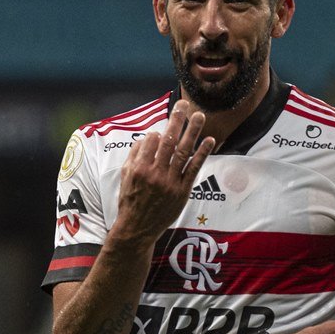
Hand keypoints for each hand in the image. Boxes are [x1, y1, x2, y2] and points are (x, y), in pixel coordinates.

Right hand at [112, 100, 214, 244]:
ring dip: (192, 131)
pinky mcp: (182, 191)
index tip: (160, 133)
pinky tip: (209, 140)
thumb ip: (134, 156)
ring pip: (183, 151)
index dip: (157, 133)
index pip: (151, 140)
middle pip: (168, 141)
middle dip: (176, 120)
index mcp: (139, 168)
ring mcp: (170, 182)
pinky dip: (202, 154)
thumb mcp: (125, 177)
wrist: (137, 229)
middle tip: (184, 104)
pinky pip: (194, 169)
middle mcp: (155, 173)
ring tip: (199, 116)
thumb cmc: (130, 201)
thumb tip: (146, 138)